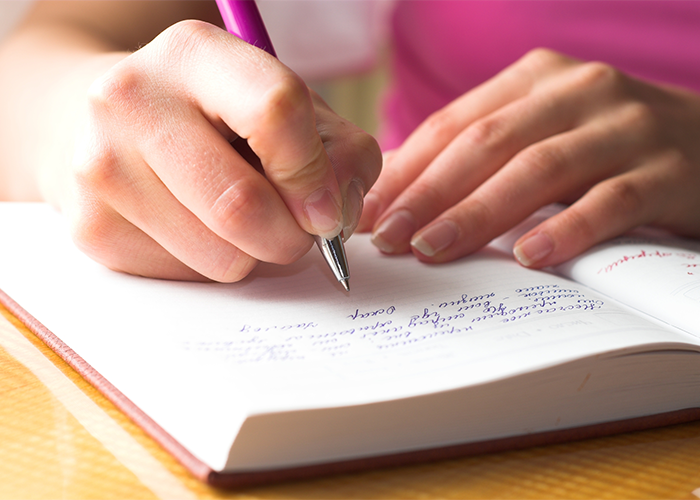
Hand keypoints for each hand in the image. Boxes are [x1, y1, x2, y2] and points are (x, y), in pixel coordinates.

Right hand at [54, 20, 379, 280]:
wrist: (116, 125)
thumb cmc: (220, 118)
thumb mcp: (290, 109)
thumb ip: (338, 152)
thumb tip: (334, 215)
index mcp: (195, 54)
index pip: (275, 113)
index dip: (314, 175)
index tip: (326, 206)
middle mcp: (133, 101)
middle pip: (241, 205)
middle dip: (291, 237)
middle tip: (295, 230)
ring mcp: (101, 167)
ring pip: (220, 257)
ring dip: (252, 255)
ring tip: (238, 219)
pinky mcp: (91, 227)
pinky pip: (188, 278)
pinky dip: (212, 265)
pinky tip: (198, 227)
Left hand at [357, 48, 699, 266]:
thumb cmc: (605, 147)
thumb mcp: (541, 133)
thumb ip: (482, 154)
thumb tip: (399, 193)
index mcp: (537, 79)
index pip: (454, 123)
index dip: (406, 169)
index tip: (367, 212)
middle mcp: (579, 92)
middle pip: (487, 144)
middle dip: (429, 194)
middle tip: (389, 238)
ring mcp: (626, 128)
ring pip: (539, 169)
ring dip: (479, 213)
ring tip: (434, 250)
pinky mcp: (668, 171)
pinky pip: (610, 200)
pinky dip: (567, 229)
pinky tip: (529, 258)